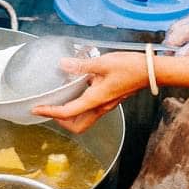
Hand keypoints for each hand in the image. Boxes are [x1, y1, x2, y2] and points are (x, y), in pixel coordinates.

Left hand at [31, 52, 145, 133]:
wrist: (151, 71)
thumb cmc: (131, 67)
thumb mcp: (103, 63)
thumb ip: (81, 66)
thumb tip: (63, 65)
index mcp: (96, 99)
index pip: (68, 112)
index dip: (50, 111)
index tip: (37, 109)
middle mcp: (101, 107)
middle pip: (77, 126)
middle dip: (61, 120)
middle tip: (50, 108)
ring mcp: (106, 105)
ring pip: (84, 120)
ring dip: (70, 115)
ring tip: (60, 100)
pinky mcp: (109, 101)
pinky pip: (90, 110)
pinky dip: (79, 106)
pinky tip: (77, 88)